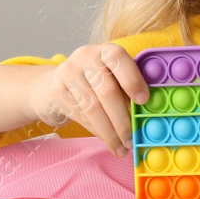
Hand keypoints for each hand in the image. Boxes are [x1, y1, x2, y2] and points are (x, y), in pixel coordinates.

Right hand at [26, 44, 149, 156]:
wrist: (53, 85)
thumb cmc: (94, 82)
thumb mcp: (111, 76)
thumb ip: (128, 87)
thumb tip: (146, 112)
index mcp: (104, 50)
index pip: (118, 59)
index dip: (132, 80)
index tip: (143, 101)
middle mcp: (85, 57)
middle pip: (106, 91)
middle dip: (122, 120)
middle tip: (132, 139)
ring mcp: (68, 73)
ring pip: (93, 108)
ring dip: (110, 132)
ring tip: (121, 148)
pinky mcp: (57, 92)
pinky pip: (81, 116)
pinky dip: (97, 131)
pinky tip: (107, 141)